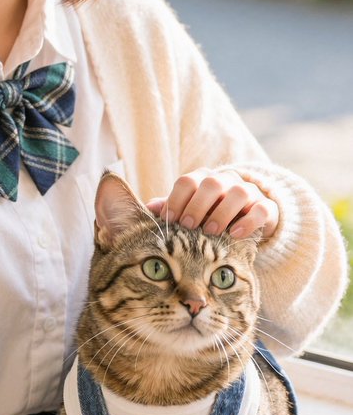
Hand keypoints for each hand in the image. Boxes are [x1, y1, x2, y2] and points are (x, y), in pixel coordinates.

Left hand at [147, 168, 278, 239]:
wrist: (248, 216)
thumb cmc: (210, 214)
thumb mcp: (190, 211)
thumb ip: (172, 208)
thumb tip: (148, 208)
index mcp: (203, 180)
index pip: (187, 181)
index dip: (176, 200)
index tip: (169, 220)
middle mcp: (225, 180)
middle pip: (211, 183)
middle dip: (197, 205)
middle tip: (187, 226)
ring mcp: (248, 191)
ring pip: (238, 192)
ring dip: (222, 212)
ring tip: (210, 231)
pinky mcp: (266, 206)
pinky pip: (260, 209)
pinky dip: (248, 221)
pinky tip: (235, 235)